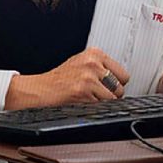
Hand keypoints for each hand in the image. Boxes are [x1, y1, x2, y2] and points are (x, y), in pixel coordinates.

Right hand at [5, 47, 128, 109]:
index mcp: (95, 54)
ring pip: (111, 99)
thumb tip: (121, 82)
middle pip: (120, 88)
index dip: (116, 85)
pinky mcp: (83, 91)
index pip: (123, 75)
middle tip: (94, 94)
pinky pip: (100, 106)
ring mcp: (88, 77)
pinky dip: (92, 108)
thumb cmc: (59, 80)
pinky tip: (80, 102)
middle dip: (110, 95)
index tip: (107, 88)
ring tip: (86, 98)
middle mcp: (93, 63)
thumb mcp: (81, 64)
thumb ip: (101, 68)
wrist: (39, 89)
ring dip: (101, 103)